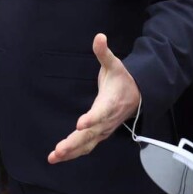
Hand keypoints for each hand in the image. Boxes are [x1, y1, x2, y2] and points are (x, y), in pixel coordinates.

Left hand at [48, 34, 139, 163]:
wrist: (138, 96)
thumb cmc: (123, 80)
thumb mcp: (115, 64)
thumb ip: (104, 53)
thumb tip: (99, 36)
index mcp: (110, 103)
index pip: (101, 113)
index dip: (92, 119)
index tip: (81, 124)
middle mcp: (106, 120)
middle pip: (91, 134)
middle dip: (74, 143)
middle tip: (59, 149)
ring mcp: (103, 129)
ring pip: (87, 144)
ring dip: (71, 151)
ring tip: (54, 157)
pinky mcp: (99, 134)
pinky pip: (86, 146)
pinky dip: (73, 153)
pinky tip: (60, 157)